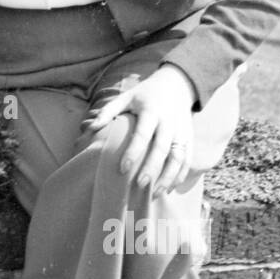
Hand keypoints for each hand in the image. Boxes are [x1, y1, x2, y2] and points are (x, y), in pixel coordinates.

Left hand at [82, 65, 196, 194]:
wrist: (177, 85)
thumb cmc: (145, 95)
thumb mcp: (126, 97)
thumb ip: (108, 111)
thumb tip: (90, 127)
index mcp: (152, 111)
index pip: (143, 134)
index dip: (133, 152)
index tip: (122, 169)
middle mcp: (169, 122)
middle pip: (163, 148)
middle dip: (152, 168)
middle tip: (139, 185)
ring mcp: (182, 131)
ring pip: (179, 157)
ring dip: (169, 176)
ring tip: (156, 193)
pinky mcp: (189, 138)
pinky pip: (187, 159)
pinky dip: (180, 175)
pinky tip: (170, 188)